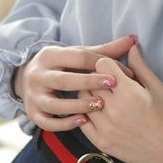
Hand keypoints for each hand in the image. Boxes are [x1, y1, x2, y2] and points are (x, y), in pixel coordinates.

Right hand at [13, 36, 138, 131]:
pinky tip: (83, 121)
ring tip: (99, 105)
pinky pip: (47, 123)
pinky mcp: (32, 114)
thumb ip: (106, 50)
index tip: (122, 72)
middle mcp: (38, 75)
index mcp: (50, 55)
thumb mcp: (78, 55)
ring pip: (54, 104)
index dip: (101, 64)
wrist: (28, 78)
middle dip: (89, 82)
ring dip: (77, 105)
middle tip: (113, 85)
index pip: (77, 58)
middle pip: (63, 80)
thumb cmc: (63, 66)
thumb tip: (134, 39)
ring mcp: (33, 96)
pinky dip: (64, 123)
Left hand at [80, 40, 162, 162]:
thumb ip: (141, 67)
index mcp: (129, 93)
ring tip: (105, 98)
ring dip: (91, 94)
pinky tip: (99, 112)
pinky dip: (86, 113)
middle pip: (90, 80)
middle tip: (110, 83)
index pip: (102, 65)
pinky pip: (82, 121)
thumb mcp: (159, 89)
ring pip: (83, 100)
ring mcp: (105, 127)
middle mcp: (113, 109)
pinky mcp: (100, 142)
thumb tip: (131, 47)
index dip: (110, 64)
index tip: (118, 71)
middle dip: (98, 78)